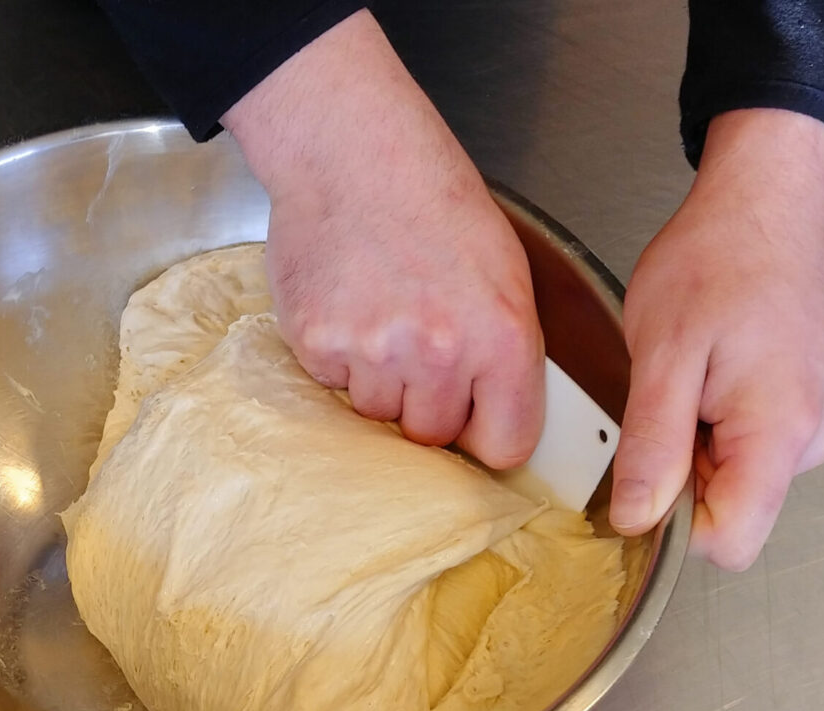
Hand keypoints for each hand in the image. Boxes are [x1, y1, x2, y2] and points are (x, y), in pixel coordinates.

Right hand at [222, 11, 543, 468]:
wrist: (352, 152)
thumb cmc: (433, 201)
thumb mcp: (504, 272)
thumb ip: (503, 354)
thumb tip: (491, 420)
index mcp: (503, 336)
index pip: (504, 445)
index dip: (487, 435)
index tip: (475, 424)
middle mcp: (440, 353)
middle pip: (431, 437)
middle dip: (426, 405)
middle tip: (419, 349)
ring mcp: (374, 353)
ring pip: (376, 416)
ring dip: (379, 382)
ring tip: (381, 317)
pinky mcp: (318, 345)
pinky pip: (332, 386)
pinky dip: (338, 358)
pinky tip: (349, 306)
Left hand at [610, 109, 823, 570]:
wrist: (760, 203)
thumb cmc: (715, 261)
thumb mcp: (662, 358)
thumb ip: (652, 449)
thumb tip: (636, 520)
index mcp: (779, 434)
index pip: (731, 542)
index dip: (673, 525)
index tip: (641, 476)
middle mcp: (808, 441)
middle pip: (728, 514)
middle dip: (678, 478)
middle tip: (662, 402)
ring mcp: (808, 428)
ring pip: (730, 484)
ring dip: (689, 449)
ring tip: (685, 379)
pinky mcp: (797, 413)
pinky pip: (740, 452)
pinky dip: (706, 428)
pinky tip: (701, 377)